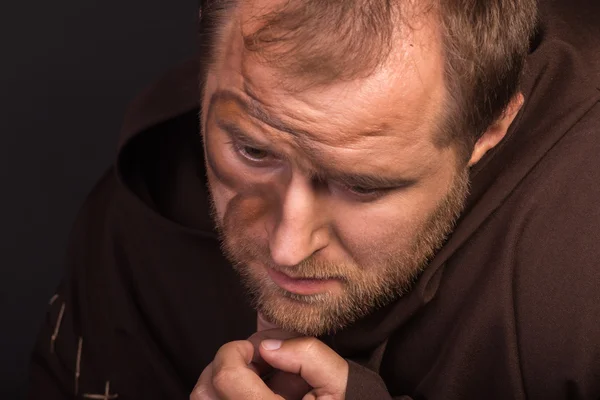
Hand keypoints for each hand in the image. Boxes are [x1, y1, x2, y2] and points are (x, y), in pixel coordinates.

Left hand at [191, 332, 348, 399]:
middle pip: (205, 390)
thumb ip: (309, 356)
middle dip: (229, 364)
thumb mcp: (341, 383)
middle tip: (259, 362)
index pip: (225, 376)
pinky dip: (233, 394)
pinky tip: (263, 391)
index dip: (235, 351)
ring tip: (263, 379)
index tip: (257, 347)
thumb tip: (269, 346)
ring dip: (229, 381)